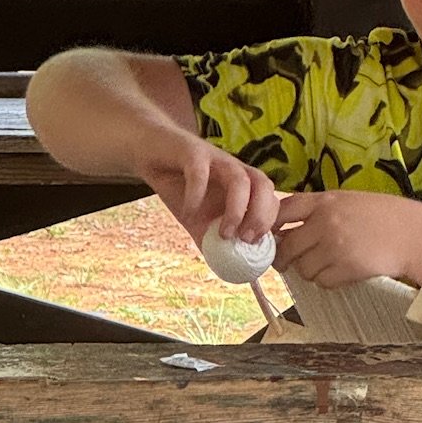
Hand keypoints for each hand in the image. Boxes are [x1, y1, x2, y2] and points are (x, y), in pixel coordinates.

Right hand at [140, 134, 282, 248]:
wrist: (150, 154)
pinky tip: (188, 214)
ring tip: (222, 233)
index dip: (269, 223)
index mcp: (242, 186)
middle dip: (260, 216)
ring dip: (236, 209)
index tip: (255, 246)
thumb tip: (229, 271)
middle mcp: (234, 170)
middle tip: (245, 240)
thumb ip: (213, 241)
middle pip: (264, 186)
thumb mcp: (199, 221)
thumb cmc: (180, 187)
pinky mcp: (191, 151)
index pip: (271, 199)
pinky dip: (197, 195)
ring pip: (239, 178)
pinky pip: (199, 172)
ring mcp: (215, 159)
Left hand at [273, 191, 421, 287]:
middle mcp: (326, 222)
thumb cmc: (381, 217)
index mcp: (325, 201)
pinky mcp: (346, 268)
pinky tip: (341, 272)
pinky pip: (322, 282)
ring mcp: (335, 246)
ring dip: (310, 271)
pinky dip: (327, 281)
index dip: (272, 227)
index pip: (283, 211)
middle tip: (289, 263)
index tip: (271, 237)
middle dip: (286, 258)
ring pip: (303, 269)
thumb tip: (285, 231)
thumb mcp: (347, 201)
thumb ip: (317, 212)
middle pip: (287, 246)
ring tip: (327, 265)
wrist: (412, 233)